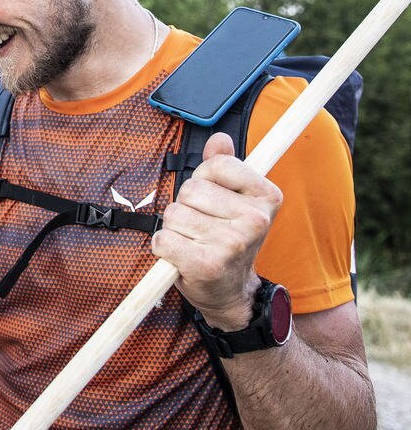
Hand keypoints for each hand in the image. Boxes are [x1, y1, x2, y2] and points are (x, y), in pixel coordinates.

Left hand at [152, 133, 282, 329]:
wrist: (231, 290)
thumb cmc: (227, 239)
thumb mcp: (233, 200)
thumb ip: (224, 166)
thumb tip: (219, 138)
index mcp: (267, 196)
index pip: (216, 165)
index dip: (203, 179)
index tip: (212, 199)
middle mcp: (256, 220)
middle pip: (190, 190)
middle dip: (186, 206)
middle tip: (202, 227)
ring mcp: (233, 244)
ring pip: (174, 214)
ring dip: (174, 228)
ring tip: (194, 242)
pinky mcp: (207, 264)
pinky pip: (163, 239)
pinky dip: (163, 247)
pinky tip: (182, 256)